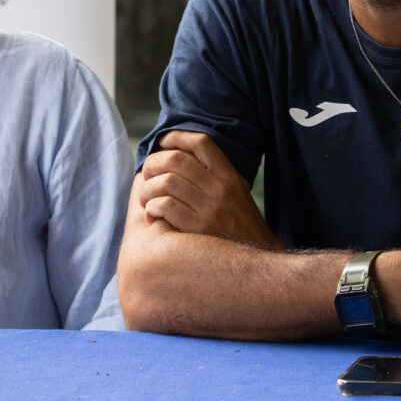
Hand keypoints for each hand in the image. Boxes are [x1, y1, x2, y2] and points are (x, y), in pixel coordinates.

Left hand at [138, 130, 281, 247]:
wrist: (254, 264)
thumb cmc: (240, 226)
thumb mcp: (237, 192)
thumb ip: (215, 174)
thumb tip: (181, 156)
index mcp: (229, 176)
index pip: (201, 143)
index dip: (177, 136)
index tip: (162, 141)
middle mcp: (219, 188)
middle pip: (176, 159)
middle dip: (153, 163)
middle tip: (146, 173)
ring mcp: (209, 208)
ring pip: (166, 182)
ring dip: (148, 188)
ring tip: (145, 197)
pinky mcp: (197, 229)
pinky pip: (165, 207)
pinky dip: (152, 208)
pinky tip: (152, 214)